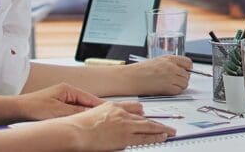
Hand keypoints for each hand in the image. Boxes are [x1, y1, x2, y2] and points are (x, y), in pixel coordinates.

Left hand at [16, 83, 104, 120]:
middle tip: (106, 120)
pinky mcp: (57, 107)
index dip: (101, 106)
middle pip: (86, 104)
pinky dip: (77, 118)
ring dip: (85, 116)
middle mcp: (66, 93)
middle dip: (95, 112)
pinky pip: (72, 113)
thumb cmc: (34, 107)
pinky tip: (79, 125)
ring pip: (79, 109)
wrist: (18, 109)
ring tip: (94, 124)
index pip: (90, 98)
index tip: (112, 111)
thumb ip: (77, 113)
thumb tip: (92, 115)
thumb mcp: (59, 111)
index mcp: (68, 89)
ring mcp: (61, 100)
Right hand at [57, 101, 175, 150]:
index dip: (142, 113)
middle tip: (166, 124)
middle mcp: (121, 113)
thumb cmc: (79, 125)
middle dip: (156, 122)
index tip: (147, 114)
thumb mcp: (93, 114)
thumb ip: (105, 117)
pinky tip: (162, 136)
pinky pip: (144, 137)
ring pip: (148, 126)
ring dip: (160, 129)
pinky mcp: (125, 137)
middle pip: (143, 117)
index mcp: (113, 106)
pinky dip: (155, 136)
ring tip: (169, 131)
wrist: (76, 131)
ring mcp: (124, 125)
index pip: (133, 107)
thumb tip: (110, 125)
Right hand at [125, 55, 191, 94]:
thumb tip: (181, 70)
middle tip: (175, 81)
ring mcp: (170, 77)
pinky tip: (167, 89)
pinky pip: (178, 91)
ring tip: (170, 85)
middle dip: (182, 78)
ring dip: (180, 86)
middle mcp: (171, 66)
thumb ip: (171, 64)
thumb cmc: (141, 70)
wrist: (132, 77)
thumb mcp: (158, 61)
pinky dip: (175, 92)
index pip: (188, 63)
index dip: (187, 69)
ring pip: (184, 83)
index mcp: (169, 58)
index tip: (185, 72)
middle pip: (187, 74)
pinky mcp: (167, 87)